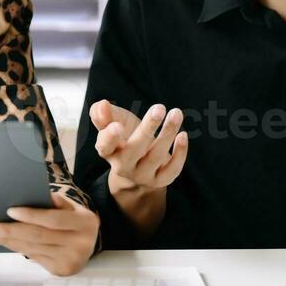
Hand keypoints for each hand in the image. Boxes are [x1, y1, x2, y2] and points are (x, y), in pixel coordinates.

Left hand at [0, 191, 99, 275]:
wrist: (88, 244)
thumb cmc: (73, 220)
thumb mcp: (70, 206)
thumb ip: (54, 202)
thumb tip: (27, 198)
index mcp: (85, 222)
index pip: (53, 219)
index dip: (31, 215)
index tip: (10, 211)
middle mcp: (81, 244)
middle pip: (39, 236)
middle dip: (11, 231)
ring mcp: (71, 260)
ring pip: (33, 249)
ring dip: (9, 241)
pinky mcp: (60, 270)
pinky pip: (34, 257)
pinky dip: (18, 248)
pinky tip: (6, 242)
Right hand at [89, 100, 186, 236]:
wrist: (138, 166)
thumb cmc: (125, 137)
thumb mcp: (113, 123)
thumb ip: (103, 113)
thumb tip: (102, 106)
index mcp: (108, 150)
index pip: (105, 146)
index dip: (110, 137)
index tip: (118, 126)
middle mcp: (123, 166)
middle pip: (134, 150)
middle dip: (147, 129)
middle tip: (159, 108)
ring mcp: (142, 175)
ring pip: (156, 156)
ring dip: (167, 133)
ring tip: (176, 113)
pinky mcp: (160, 180)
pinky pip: (172, 169)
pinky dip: (179, 152)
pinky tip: (183, 134)